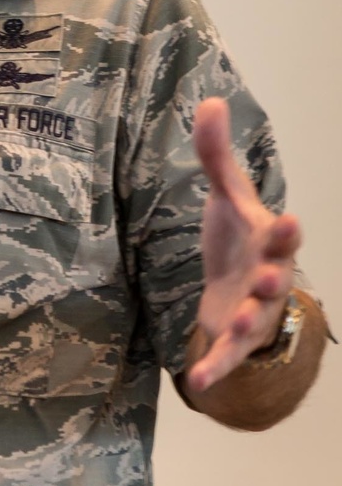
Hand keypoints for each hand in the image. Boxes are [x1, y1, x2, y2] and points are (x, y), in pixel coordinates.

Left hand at [185, 97, 301, 393]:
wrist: (237, 288)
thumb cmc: (239, 239)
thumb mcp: (227, 197)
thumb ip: (217, 156)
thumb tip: (209, 100)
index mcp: (269, 243)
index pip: (281, 235)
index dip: (284, 231)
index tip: (286, 219)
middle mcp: (269, 279)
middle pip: (277, 280)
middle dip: (274, 278)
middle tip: (269, 275)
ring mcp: (254, 313)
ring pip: (256, 321)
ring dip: (246, 323)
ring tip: (232, 325)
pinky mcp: (234, 340)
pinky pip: (226, 357)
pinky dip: (215, 369)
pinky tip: (199, 385)